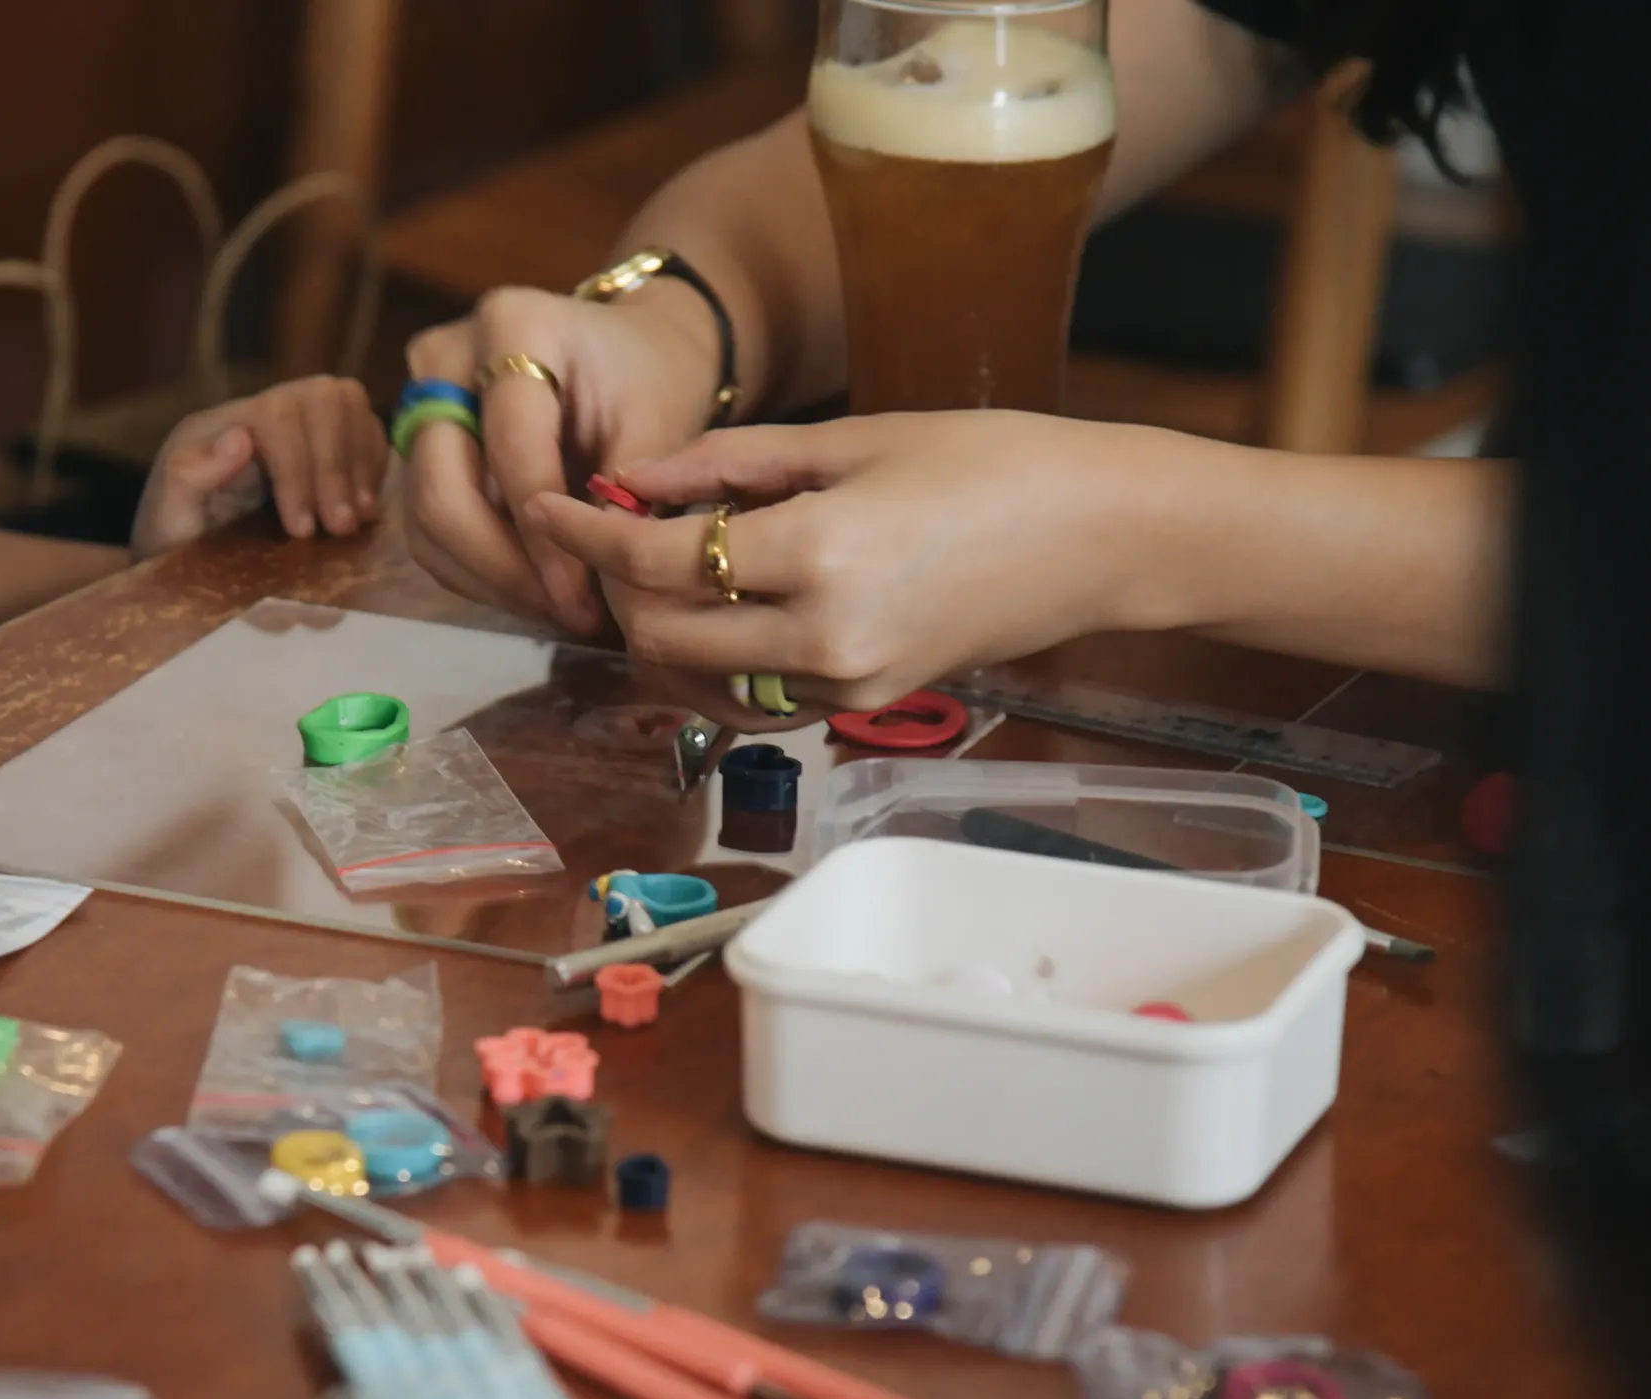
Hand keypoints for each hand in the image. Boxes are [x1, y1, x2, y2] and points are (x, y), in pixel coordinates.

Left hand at [132, 375, 389, 560]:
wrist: (180, 561)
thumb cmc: (170, 540)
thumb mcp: (165, 515)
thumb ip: (189, 476)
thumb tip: (240, 440)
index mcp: (222, 424)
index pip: (276, 414)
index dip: (298, 467)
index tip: (301, 530)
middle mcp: (263, 414)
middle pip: (322, 397)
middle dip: (337, 463)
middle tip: (341, 526)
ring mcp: (297, 426)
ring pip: (348, 403)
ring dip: (361, 460)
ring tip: (358, 518)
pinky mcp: (324, 446)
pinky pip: (366, 429)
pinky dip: (374, 463)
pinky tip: (365, 507)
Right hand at [400, 282, 721, 634]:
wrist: (629, 352)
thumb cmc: (648, 378)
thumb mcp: (659, 423)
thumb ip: (626, 498)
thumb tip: (598, 584)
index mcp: (512, 326)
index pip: (512, 451)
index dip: (544, 538)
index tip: (583, 600)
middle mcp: (444, 359)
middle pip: (443, 490)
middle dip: (505, 570)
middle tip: (567, 614)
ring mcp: (419, 404)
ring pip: (426, 521)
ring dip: (490, 581)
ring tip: (558, 610)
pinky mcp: (415, 451)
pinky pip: (427, 530)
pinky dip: (477, 573)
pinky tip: (532, 592)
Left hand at [523, 412, 1158, 708]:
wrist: (1103, 538)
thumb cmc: (994, 466)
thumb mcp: (853, 440)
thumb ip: (729, 466)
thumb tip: (634, 480)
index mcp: (820, 558)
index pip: (659, 563)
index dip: (588, 535)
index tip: (548, 506)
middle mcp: (823, 640)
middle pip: (662, 636)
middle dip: (615, 588)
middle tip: (606, 532)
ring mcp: (844, 686)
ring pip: (698, 680)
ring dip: (660, 629)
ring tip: (660, 566)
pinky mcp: (862, 707)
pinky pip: (752, 697)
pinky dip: (715, 658)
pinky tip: (720, 605)